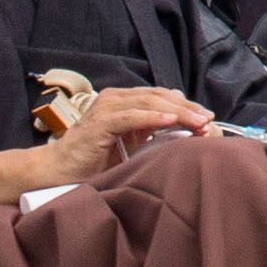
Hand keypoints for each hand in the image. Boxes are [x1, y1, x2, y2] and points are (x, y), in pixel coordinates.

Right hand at [37, 83, 210, 184]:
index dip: (185, 106)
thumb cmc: (93, 161)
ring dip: (177, 112)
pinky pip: (132, 116)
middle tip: (208, 119)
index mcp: (124, 102)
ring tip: (198, 121)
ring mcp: (107, 108)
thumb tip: (182, 127)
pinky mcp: (100, 122)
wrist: (57, 170)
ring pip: (149, 103)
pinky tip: (171, 121)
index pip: (161, 97)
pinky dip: (153, 117)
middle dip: (187, 108)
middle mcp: (116, 99)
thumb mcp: (129, 145)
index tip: (207, 118)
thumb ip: (150, 133)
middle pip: (159, 97)